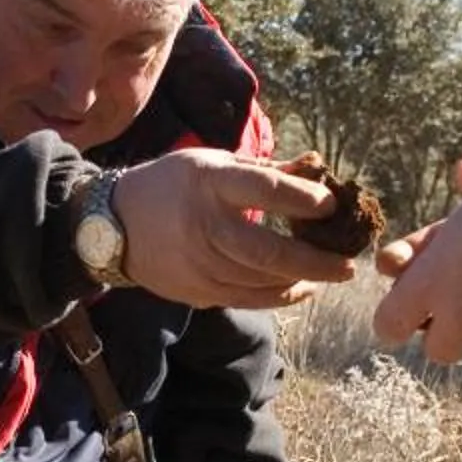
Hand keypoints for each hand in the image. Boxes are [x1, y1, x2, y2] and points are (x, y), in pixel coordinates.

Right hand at [112, 149, 356, 309]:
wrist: (113, 225)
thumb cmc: (172, 184)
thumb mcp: (213, 162)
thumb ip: (266, 170)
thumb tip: (318, 169)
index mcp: (210, 183)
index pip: (266, 191)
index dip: (305, 200)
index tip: (333, 206)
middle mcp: (204, 226)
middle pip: (269, 252)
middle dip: (316, 261)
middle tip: (348, 265)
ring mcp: (199, 265)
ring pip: (262, 282)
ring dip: (303, 280)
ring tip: (331, 274)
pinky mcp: (197, 291)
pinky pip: (247, 299)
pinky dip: (279, 296)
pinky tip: (301, 288)